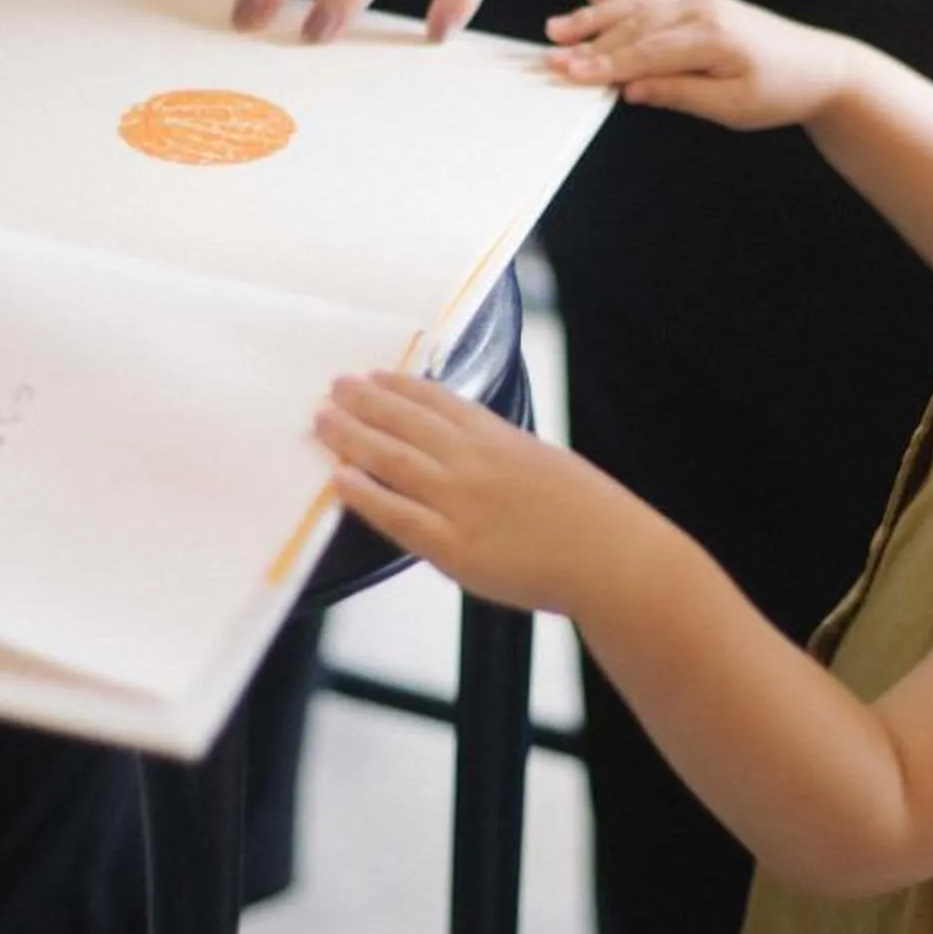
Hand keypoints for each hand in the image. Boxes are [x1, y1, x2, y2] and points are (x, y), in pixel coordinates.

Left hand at [315, 371, 655, 614]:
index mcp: (499, 437)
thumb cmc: (588, 516)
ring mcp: (460, 502)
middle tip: (334, 386)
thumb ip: (503, 455)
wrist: (610, 558)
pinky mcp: (453, 546)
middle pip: (406, 421)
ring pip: (392, 459)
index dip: (400, 387)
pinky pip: (396, 515)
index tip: (374, 375)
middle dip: (365, 402)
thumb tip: (470, 449)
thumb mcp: (545, 463)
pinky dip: (364, 494)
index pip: (438, 401)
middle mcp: (474, 461)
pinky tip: (338, 478)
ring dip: (352, 436)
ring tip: (322, 420)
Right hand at [543, 0, 855, 128]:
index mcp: (711, 37)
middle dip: (588, 40)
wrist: (819, 68)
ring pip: (638, 1)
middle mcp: (702, 9)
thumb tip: (633, 89)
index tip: (567, 72)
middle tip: (550, 55)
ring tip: (560, 25)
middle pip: (633, 24)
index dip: (600, 63)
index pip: (643, 52)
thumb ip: (680, 94)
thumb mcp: (732, 107)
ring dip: (596, 14)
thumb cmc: (781, 91)